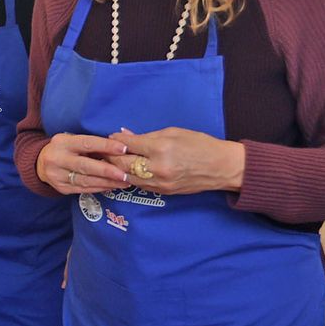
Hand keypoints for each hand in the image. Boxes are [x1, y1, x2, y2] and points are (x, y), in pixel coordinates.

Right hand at [35, 133, 129, 193]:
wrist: (40, 163)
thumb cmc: (65, 149)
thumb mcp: (73, 140)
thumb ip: (92, 144)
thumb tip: (120, 147)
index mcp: (62, 142)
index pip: (86, 143)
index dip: (105, 146)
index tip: (123, 148)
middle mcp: (57, 159)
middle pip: (85, 166)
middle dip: (107, 171)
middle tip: (125, 174)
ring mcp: (57, 175)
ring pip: (86, 180)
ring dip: (107, 182)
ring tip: (124, 182)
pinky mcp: (61, 188)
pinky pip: (83, 189)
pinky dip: (99, 188)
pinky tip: (112, 186)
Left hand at [103, 126, 244, 195]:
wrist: (222, 167)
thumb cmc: (200, 144)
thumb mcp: (173, 133)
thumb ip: (146, 136)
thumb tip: (124, 135)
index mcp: (161, 148)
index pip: (128, 146)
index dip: (116, 141)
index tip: (109, 138)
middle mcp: (158, 168)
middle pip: (123, 164)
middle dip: (110, 157)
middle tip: (102, 152)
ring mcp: (160, 183)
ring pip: (128, 178)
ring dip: (116, 170)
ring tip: (109, 162)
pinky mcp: (163, 192)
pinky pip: (140, 185)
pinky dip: (130, 178)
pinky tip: (125, 172)